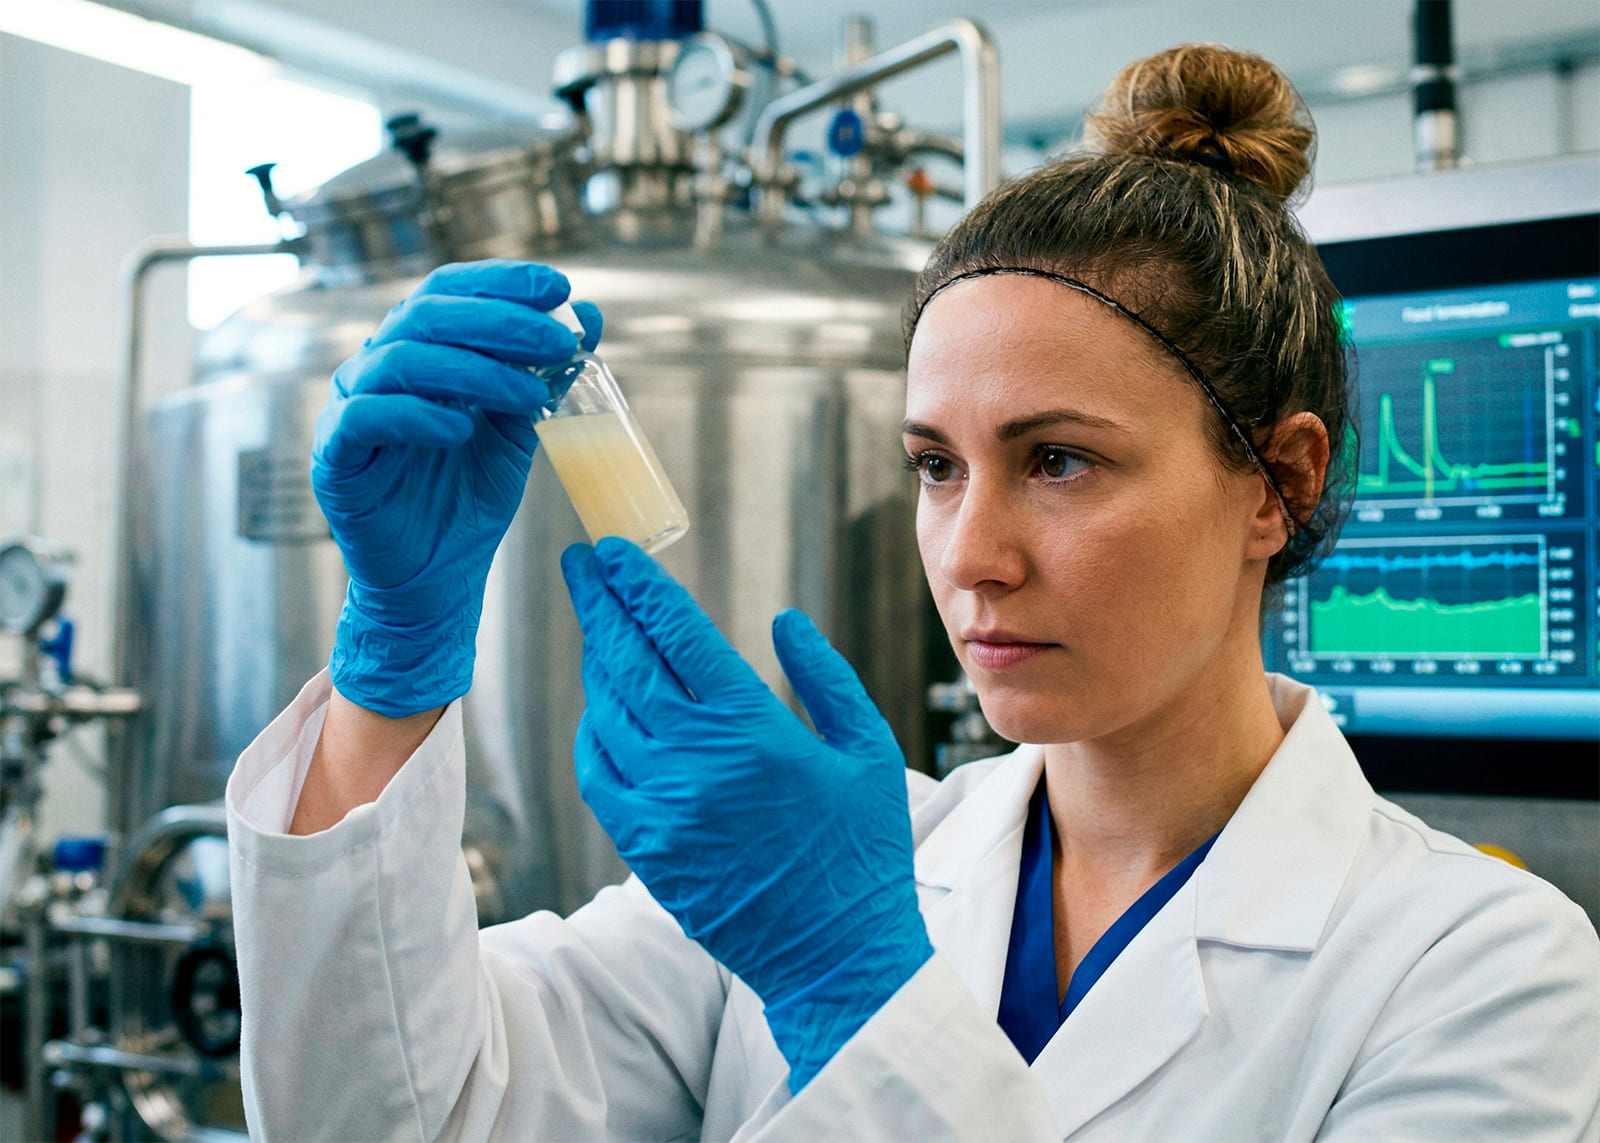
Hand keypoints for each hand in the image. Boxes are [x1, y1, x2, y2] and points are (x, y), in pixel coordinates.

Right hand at [313, 260, 601, 716]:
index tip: (559, 289)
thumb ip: (545, 376)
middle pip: (427, 315)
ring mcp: (350, 407)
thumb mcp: (519, 431)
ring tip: (527, 393)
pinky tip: (461, 428)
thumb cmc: (469, 499)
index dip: (501, 282)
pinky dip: (417, 414)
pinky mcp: (334, 455)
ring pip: (400, 360)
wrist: (436, 578)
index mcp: (420, 351)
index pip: (450, 291)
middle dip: (499, 321)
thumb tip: (589, 316)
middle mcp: (378, 367)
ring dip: (472, 369)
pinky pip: (365, 417)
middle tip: (555, 338)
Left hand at [562, 538, 932, 1089]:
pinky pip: (599, 772)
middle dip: (600, 603)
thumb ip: (826, 677)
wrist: (836, 955)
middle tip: (579, 564)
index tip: (612, 552)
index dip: (639, 585)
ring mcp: (662, 807)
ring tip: (599, 627)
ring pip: (607, 713)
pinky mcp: (645, 848)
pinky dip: (593, 730)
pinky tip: (603, 707)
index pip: (678, 634)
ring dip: (599, 661)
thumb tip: (784, 622)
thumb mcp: (868, 749)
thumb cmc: (863, 852)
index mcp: (754, 729)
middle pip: (628, 661)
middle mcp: (696, 761)